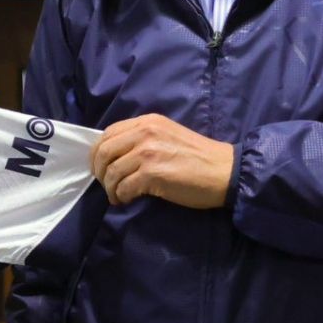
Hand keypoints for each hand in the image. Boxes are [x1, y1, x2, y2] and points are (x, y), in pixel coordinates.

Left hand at [90, 114, 234, 208]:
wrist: (225, 171)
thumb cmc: (198, 157)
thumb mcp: (167, 136)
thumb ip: (142, 139)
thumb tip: (115, 156)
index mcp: (147, 122)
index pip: (108, 133)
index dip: (98, 153)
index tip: (100, 167)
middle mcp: (145, 133)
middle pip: (104, 152)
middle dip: (99, 172)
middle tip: (106, 185)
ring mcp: (148, 152)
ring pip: (112, 172)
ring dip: (110, 188)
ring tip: (118, 196)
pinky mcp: (152, 174)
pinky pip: (124, 187)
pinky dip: (121, 196)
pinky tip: (128, 200)